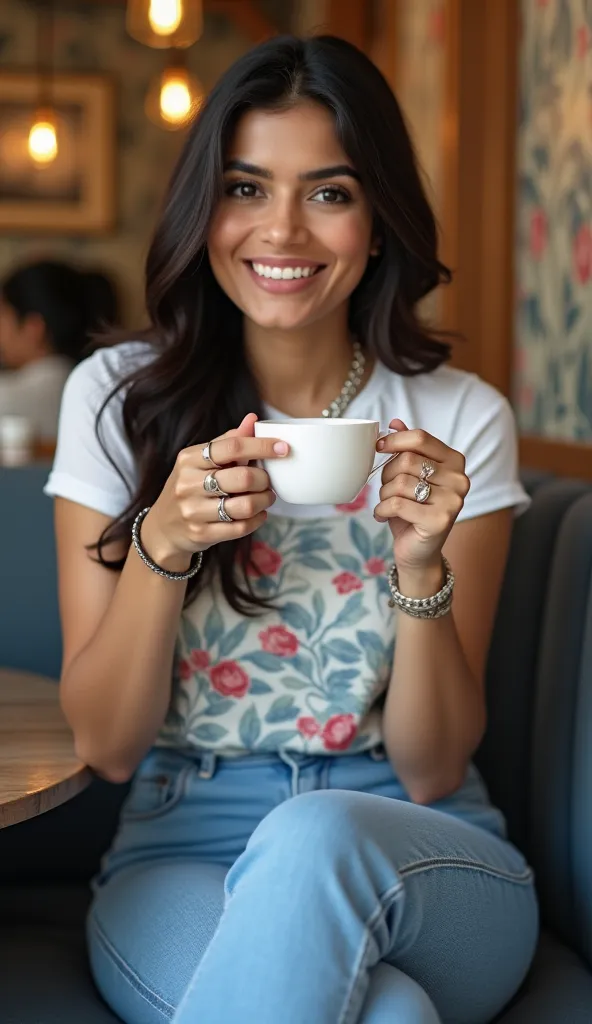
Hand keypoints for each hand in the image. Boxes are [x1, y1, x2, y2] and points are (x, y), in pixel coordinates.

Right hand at [141, 413, 287, 571]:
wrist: (163, 528)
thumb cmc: (189, 488)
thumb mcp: (200, 461)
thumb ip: (228, 441)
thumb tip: (252, 419)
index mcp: (189, 459)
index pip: (232, 447)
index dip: (262, 446)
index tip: (283, 448)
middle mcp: (188, 484)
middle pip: (244, 477)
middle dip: (265, 479)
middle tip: (268, 481)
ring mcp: (194, 511)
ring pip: (245, 505)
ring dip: (264, 501)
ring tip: (266, 497)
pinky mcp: (202, 533)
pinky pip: (241, 527)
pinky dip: (257, 519)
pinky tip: (258, 514)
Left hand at [374, 419, 469, 576]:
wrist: (419, 553)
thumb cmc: (413, 511)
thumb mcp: (409, 476)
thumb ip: (407, 449)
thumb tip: (394, 422)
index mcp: (454, 461)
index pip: (421, 438)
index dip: (395, 440)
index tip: (379, 447)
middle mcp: (459, 479)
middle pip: (407, 460)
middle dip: (387, 474)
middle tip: (386, 489)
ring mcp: (453, 501)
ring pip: (400, 483)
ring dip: (384, 494)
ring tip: (387, 504)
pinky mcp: (440, 521)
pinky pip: (398, 504)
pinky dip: (382, 509)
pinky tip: (383, 515)